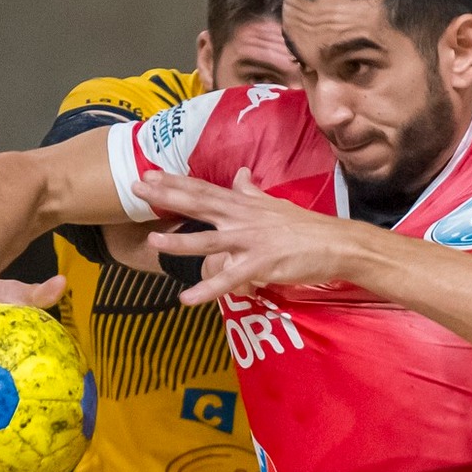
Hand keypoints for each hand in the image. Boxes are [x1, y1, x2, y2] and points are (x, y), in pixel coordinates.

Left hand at [135, 169, 369, 303]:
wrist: (336, 243)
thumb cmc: (305, 227)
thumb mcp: (275, 204)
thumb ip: (252, 192)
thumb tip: (240, 176)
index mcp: (244, 204)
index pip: (204, 189)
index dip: (175, 181)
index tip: (148, 173)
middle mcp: (243, 218)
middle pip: (199, 204)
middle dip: (167, 196)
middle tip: (136, 187)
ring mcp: (251, 242)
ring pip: (209, 242)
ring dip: (180, 242)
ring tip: (152, 241)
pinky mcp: (261, 266)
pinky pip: (229, 280)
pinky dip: (207, 290)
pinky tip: (186, 299)